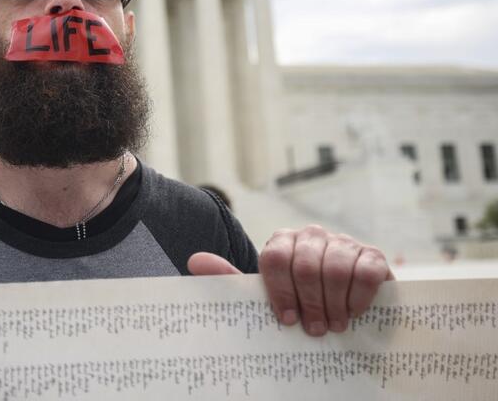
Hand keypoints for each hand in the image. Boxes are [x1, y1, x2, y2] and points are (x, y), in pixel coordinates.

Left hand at [187, 225, 392, 336]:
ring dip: (334, 303)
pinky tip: (353, 312)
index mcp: (282, 241)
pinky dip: (359, 296)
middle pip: (305, 265)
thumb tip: (194, 261)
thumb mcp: (265, 292)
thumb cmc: (298, 299)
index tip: (287, 319)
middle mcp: (311, 236)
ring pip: (336, 268)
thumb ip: (231, 278)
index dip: (280, 292)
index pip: (274, 258)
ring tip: (334, 325)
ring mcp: (343, 242)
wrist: (341, 303)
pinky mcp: (372, 254)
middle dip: (310, 303)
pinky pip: (366, 270)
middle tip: (314, 330)